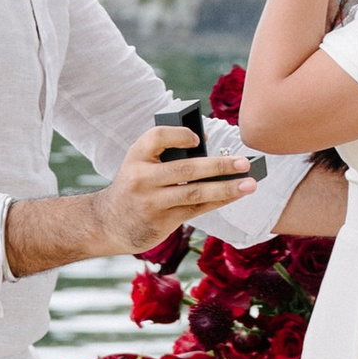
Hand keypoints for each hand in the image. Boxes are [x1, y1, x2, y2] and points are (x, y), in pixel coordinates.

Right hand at [104, 121, 253, 255]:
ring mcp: (152, 202)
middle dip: (219, 165)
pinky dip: (218, 201)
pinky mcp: (161, 221)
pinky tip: (234, 195)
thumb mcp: (140, 163)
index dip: (180, 135)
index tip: (199, 139)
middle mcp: (142, 178)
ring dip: (226, 188)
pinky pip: (196, 210)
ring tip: (250, 184)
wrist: (107, 223)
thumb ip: (167, 153)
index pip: (158, 137)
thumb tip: (209, 144)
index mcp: (136, 156)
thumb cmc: (134, 185)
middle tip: (244, 163)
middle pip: (186, 168)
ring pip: (195, 193)